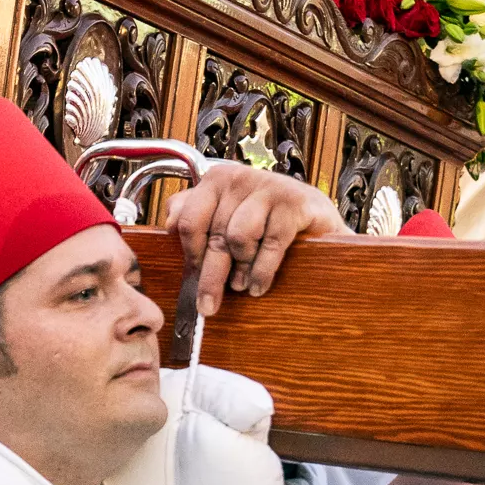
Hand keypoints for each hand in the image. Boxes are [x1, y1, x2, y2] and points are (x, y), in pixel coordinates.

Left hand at [163, 163, 346, 316]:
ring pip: (238, 238)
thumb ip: (193, 214)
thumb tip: (168, 223)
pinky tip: (259, 285)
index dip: (189, 254)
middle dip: (210, 277)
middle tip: (207, 306)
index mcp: (217, 180)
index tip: (190, 276)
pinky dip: (262, 271)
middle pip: (213, 236)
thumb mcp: (225, 216)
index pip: (189, 220)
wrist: (315, 220)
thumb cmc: (263, 221)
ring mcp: (269, 187)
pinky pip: (270, 244)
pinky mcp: (294, 204)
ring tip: (243, 284)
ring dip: (241, 269)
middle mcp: (240, 177)